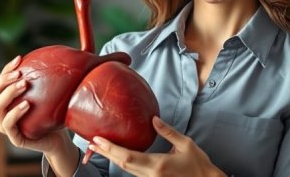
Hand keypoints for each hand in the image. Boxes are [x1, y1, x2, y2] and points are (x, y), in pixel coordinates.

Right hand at [0, 56, 69, 153]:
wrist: (60, 137)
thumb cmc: (56, 111)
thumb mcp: (57, 90)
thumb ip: (63, 71)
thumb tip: (81, 44)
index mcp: (9, 97)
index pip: (1, 80)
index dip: (7, 68)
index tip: (20, 58)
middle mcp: (4, 110)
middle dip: (4, 79)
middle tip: (20, 73)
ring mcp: (7, 125)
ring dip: (9, 93)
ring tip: (24, 84)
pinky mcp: (15, 138)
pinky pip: (8, 124)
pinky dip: (15, 113)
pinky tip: (27, 104)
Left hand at [88, 116, 224, 176]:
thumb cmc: (199, 164)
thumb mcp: (185, 144)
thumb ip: (168, 131)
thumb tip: (153, 118)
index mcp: (158, 164)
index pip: (128, 156)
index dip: (111, 148)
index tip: (98, 140)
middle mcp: (151, 175)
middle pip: (122, 164)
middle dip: (106, 153)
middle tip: (91, 142)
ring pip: (127, 170)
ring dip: (112, 158)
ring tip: (99, 147)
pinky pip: (134, 173)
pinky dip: (124, 163)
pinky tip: (118, 155)